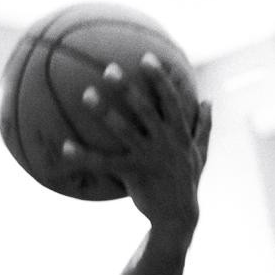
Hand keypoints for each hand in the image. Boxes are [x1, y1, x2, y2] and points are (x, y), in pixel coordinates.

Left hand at [63, 53, 211, 230]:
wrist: (178, 217)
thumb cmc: (187, 182)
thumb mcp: (200, 153)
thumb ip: (203, 125)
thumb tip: (209, 100)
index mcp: (179, 134)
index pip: (171, 99)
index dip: (160, 78)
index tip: (147, 57)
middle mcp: (165, 142)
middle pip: (145, 109)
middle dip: (128, 87)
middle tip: (109, 68)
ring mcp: (149, 157)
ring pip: (124, 130)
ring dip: (104, 112)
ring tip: (86, 94)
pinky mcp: (133, 174)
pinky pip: (104, 163)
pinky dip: (84, 155)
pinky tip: (65, 146)